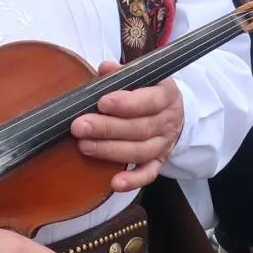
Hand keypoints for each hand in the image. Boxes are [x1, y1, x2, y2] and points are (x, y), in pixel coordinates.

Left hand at [72, 62, 184, 190]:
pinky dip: (133, 180)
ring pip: (140, 151)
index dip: (126, 103)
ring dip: (111, 151)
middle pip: (140, 128)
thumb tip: (104, 69)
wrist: (172, 111)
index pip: (150, 101)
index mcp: (166, 95)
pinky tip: (114, 183)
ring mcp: (164, 143)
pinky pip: (149, 174)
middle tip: (79, 126)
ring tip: (85, 146)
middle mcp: (168, 121)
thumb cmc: (148, 90)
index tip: (101, 102)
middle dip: (108, 128)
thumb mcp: (141, 75)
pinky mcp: (159, 161)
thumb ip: (122, 72)